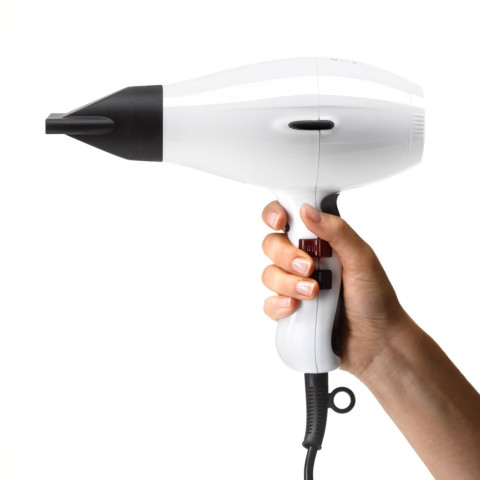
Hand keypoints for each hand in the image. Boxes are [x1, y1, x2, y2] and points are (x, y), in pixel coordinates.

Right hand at [261, 201, 415, 378]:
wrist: (377, 343)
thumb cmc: (376, 299)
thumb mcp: (362, 259)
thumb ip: (337, 232)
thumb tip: (307, 211)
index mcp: (321, 241)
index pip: (288, 219)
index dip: (276, 216)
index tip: (281, 223)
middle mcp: (305, 260)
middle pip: (272, 245)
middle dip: (286, 256)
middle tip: (309, 268)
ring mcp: (295, 285)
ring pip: (269, 274)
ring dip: (288, 283)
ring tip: (314, 293)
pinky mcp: (290, 310)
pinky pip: (269, 303)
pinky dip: (279, 305)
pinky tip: (296, 309)